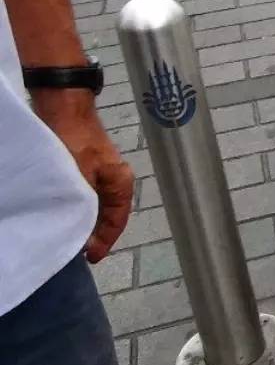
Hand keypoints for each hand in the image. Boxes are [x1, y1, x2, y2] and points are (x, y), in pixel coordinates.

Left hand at [34, 93, 133, 263]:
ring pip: (95, 207)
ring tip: (70, 237)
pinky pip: (86, 197)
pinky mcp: (86, 168)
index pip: (117, 221)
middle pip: (107, 216)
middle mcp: (115, 181)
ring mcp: (100, 174)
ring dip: (85, 222)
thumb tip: (81, 234)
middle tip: (77, 253)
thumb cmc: (75, 140)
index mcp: (121, 183)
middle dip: (94, 235)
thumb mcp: (80, 177)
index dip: (104, 242)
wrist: (64, 106)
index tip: (89, 258)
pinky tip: (66, 215)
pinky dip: (79, 209)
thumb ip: (83, 205)